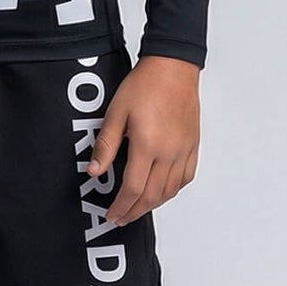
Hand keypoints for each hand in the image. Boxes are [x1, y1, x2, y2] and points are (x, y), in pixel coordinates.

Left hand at [84, 54, 201, 226]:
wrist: (173, 67)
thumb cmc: (144, 84)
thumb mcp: (116, 112)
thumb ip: (106, 146)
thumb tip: (94, 172)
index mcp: (147, 145)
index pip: (133, 188)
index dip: (121, 206)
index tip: (111, 215)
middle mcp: (169, 152)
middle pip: (152, 195)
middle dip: (135, 211)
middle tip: (122, 218)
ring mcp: (184, 150)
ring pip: (170, 190)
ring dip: (153, 204)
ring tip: (138, 209)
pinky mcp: (192, 145)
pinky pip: (186, 177)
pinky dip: (173, 190)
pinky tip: (163, 191)